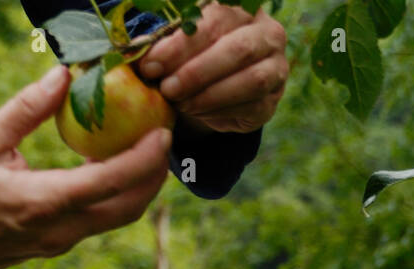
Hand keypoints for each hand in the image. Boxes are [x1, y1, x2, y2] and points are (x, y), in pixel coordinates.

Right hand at [0, 66, 170, 268]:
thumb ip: (25, 109)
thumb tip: (61, 76)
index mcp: (42, 202)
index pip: (110, 182)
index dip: (144, 159)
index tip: (162, 132)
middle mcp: (58, 229)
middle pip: (128, 208)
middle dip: (154, 176)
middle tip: (164, 139)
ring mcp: (59, 243)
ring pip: (117, 218)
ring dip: (138, 187)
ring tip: (144, 150)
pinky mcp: (56, 246)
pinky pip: (98, 221)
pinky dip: (115, 196)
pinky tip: (109, 166)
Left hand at [137, 2, 287, 134]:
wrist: (217, 90)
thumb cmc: (193, 56)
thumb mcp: (177, 43)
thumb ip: (162, 43)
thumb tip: (137, 52)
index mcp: (241, 7)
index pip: (214, 19)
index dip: (181, 43)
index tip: (151, 64)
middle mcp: (266, 32)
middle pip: (237, 49)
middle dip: (197, 72)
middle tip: (167, 89)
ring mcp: (276, 66)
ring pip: (251, 80)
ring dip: (210, 95)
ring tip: (181, 104)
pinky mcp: (273, 99)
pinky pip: (252, 106)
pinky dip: (221, 112)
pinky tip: (197, 113)